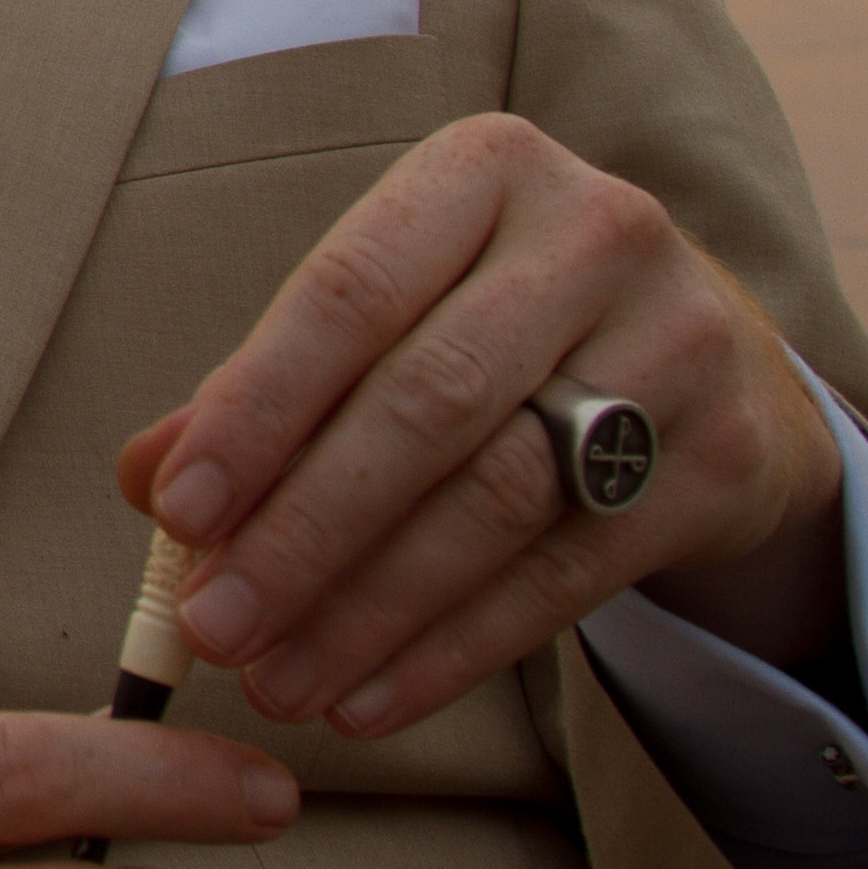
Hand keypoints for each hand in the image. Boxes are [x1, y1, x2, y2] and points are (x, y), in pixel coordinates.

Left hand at [119, 112, 847, 744]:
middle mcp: (594, 233)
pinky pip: (566, 576)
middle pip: (426, 403)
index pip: (349, 291)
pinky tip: (371, 700)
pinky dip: (454, 649)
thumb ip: (270, 384)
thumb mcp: (396, 312)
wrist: (722, 358)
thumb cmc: (499, 321)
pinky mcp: (721, 460)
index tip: (175, 512)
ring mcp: (677, 343)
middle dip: (304, 530)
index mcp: (484, 169)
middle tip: (215, 628)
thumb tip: (145, 475)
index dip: (257, 408)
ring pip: (496, 500)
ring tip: (278, 682)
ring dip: (368, 610)